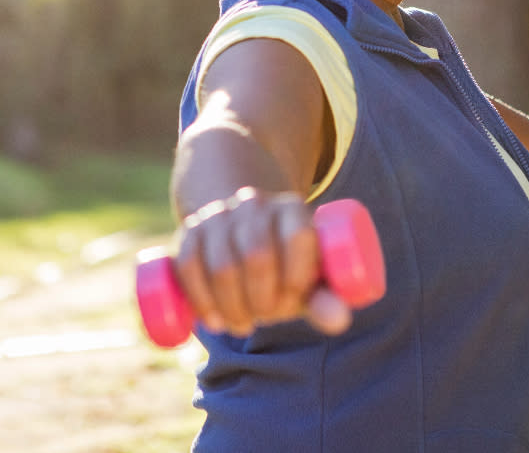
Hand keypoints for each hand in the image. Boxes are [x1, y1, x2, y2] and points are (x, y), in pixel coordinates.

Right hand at [173, 187, 351, 337]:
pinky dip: (201, 299)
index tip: (293, 303)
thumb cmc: (283, 263)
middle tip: (265, 318)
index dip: (297, 278)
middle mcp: (254, 203)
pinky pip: (189, 265)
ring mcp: (219, 215)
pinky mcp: (189, 231)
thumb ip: (325, 299)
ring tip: (241, 325)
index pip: (298, 238)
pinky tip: (213, 320)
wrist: (239, 230)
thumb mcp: (307, 276)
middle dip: (262, 300)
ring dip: (232, 307)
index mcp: (292, 207)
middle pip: (257, 256)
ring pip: (222, 266)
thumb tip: (340, 322)